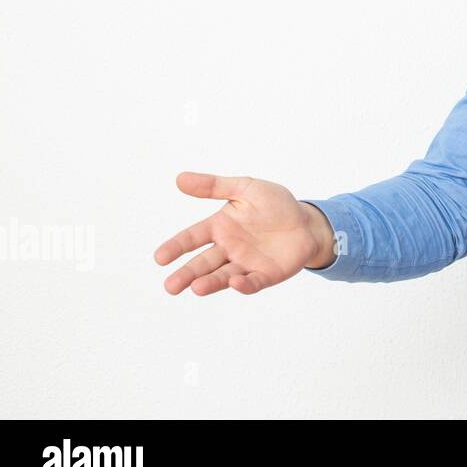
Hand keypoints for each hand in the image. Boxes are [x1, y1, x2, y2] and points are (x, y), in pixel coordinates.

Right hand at [154, 172, 331, 295]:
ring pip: (223, 276)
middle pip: (203, 263)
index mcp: (220, 227)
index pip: (192, 237)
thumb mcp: (246, 188)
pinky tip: (235, 282)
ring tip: (195, 288)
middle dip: (187, 274)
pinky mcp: (266, 274)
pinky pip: (253, 282)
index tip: (159, 257)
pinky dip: (243, 284)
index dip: (176, 247)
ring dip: (209, 283)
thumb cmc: (275, 204)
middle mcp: (229, 248)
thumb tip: (179, 178)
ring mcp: (246, 263)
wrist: (307, 221)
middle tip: (170, 286)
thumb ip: (214, 186)